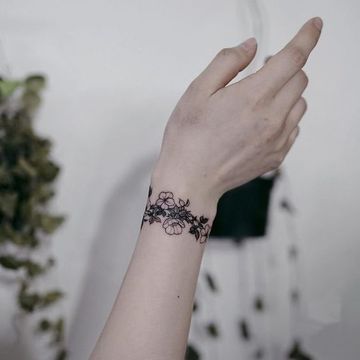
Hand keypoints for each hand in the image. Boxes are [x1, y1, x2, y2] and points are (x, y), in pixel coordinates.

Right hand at [153, 17, 322, 203]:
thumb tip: (251, 47)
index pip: (293, 57)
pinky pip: (294, 127)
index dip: (307, 37)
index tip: (314, 26)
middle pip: (299, 79)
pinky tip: (261, 123)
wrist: (191, 181)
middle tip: (263, 71)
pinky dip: (285, 117)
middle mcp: (272, 118)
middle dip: (286, 68)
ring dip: (286, 93)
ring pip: (299, 104)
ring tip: (258, 101)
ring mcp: (277, 140)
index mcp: (252, 97)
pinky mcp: (277, 156)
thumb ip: (227, 62)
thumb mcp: (197, 91)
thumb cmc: (188, 137)